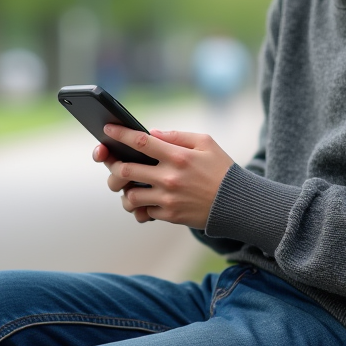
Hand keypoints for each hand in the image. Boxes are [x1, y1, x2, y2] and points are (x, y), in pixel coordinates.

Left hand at [92, 125, 234, 228]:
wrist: (237, 203)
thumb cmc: (221, 170)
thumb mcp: (206, 143)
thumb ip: (178, 136)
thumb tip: (153, 133)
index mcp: (178, 156)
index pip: (140, 142)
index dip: (120, 134)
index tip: (107, 130)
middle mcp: (169, 177)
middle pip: (125, 170)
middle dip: (113, 166)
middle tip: (113, 163)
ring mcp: (168, 199)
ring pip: (129, 195)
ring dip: (123, 190)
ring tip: (127, 186)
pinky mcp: (170, 216)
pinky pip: (143, 212)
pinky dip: (140, 206)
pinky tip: (144, 200)